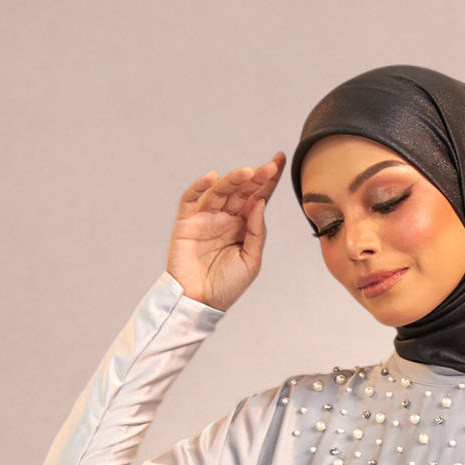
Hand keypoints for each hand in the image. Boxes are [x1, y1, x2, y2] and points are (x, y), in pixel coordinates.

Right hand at [165, 152, 285, 312]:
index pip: (257, 197)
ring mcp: (205, 217)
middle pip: (241, 191)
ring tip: (248, 173)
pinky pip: (190, 199)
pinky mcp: (186, 222)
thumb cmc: (226, 286)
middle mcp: (225, 217)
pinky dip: (199, 186)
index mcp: (242, 225)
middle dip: (255, 178)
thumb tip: (260, 202)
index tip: (278, 160)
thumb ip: (257, 233)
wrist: (200, 303)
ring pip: (219, 191)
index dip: (268, 180)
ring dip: (233, 180)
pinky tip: (212, 178)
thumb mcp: (251, 261)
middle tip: (269, 168)